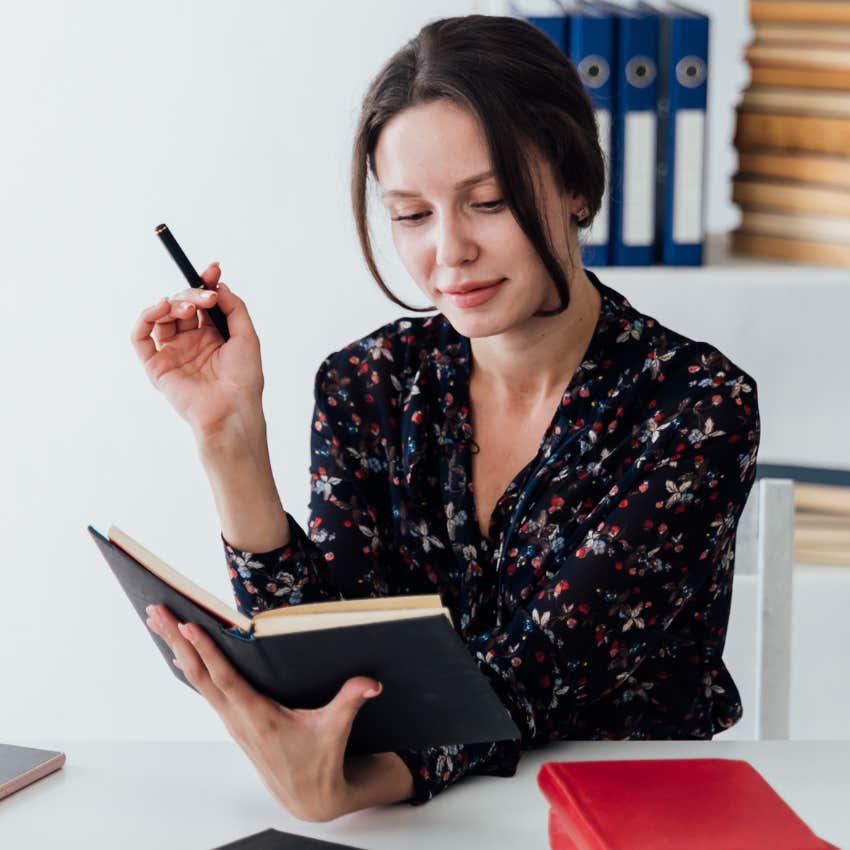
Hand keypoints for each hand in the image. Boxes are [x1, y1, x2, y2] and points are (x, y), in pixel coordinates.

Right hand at [130, 264, 265, 436]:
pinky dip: (146, 317)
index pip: (203, 303)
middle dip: (192, 293)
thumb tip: (218, 285)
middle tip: (206, 296)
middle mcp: (191, 342)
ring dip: (173, 303)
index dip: (205, 283)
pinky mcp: (156, 366)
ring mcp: (173, 353)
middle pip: (182, 305)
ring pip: (161, 315)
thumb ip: (234, 307)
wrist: (232, 408)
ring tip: (189, 308)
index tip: (213, 269)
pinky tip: (162, 308)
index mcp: (213, 336)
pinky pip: (140, 337)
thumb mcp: (247, 336)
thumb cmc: (243, 379)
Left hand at [144, 604, 412, 820]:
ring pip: (196, 679)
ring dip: (177, 650)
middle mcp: (237, 718)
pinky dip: (190, 665)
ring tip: (159, 622)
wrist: (307, 797)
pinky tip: (180, 651)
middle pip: (199, 674)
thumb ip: (351, 701)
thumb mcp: (336, 731)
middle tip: (157, 612)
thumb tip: (371, 682)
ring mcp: (231, 720)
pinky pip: (204, 688)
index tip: (189, 627)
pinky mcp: (233, 720)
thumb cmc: (319, 762)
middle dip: (176, 642)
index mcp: (259, 718)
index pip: (226, 679)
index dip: (207, 652)